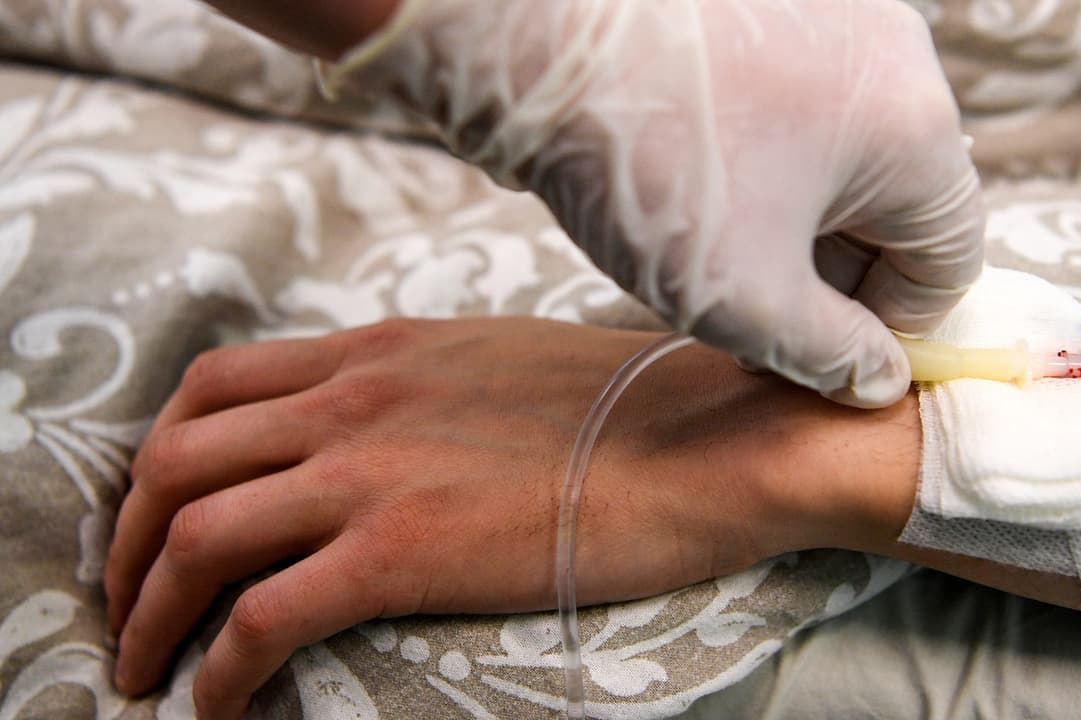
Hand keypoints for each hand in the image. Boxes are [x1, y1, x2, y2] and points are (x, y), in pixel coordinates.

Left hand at [104, 318, 921, 717]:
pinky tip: (216, 705)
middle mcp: (353, 399)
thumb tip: (389, 428)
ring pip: (195, 537)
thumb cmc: (628, 406)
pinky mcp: (404, 550)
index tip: (158, 514)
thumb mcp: (499, 361)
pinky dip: (216, 668)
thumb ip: (423, 383)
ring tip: (143, 668)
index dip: (161, 455)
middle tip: (127, 603)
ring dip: (147, 612)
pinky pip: (261, 617)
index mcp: (378, 350)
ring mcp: (371, 471)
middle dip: (125, 540)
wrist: (710, 438)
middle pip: (175, 461)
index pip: (212, 386)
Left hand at [204, 0, 984, 407]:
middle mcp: (891, 56)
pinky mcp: (768, 7)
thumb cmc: (648, 168)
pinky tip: (694, 190)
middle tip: (753, 319)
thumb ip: (829, 352)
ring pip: (837, 156)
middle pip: (893, 203)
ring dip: (793, 223)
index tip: (822, 357)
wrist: (533, 36)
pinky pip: (792, 106)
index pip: (948, 258)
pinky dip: (762, 161)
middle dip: (832, 275)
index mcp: (913, 127)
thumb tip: (875, 378)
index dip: (890, 327)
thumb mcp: (745, 295)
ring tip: (711, 256)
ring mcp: (829, 17)